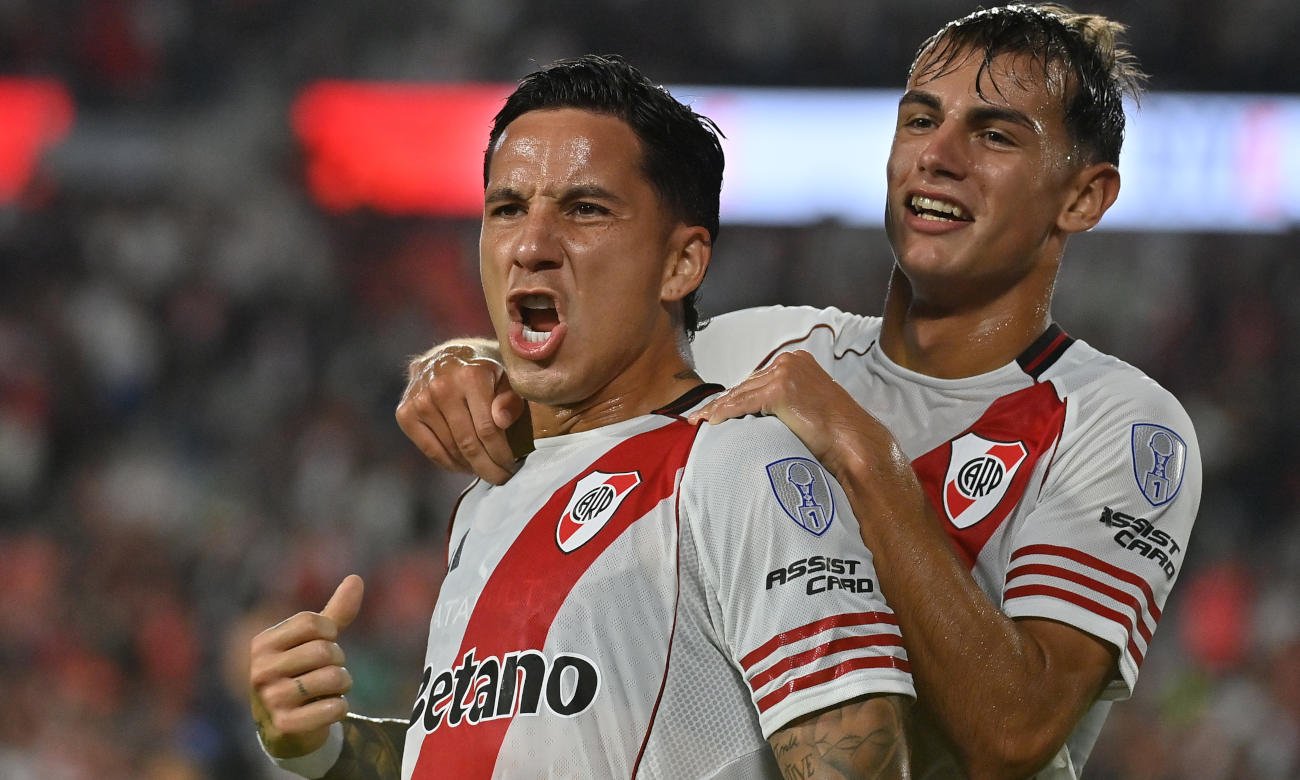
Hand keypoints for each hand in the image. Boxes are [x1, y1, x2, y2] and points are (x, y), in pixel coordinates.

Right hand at [250, 575, 364, 757]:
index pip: (311, 622)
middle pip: (323, 650)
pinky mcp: (285, 725)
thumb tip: (356, 578)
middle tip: (330, 671)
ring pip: (331, 678)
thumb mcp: (314, 642)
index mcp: (263, 643)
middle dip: (339, 660)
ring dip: (343, 684)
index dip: (330, 631)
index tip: (326, 643)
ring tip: (331, 690)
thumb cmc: (302, 673)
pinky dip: (340, 708)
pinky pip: (333, 709)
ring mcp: (270, 699)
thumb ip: (335, 613)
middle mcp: (260, 670)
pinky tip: (329, 709)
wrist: (286, 727)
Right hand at [395, 344, 527, 484]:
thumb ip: (510, 398)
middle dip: (487, 467)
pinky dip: (448, 463)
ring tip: (485, 470)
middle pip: (468, 443)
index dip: (501, 454)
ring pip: (450, 449)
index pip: (488, 429)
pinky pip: (430, 450)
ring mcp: (420, 400)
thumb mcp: (505, 377)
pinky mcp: (405, 412)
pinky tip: (463, 466)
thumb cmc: (484, 370)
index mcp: (470, 376)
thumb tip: (501, 420)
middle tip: (501, 479)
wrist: (446, 356)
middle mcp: (441, 387)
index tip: (511, 467)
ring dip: (470, 467)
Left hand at [688, 350, 901, 477]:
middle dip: (723, 402)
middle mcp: (790, 361)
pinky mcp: (779, 390)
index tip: (716, 409)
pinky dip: (723, 414)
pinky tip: (709, 423)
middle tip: (700, 416)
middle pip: (746, 384)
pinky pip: (742, 404)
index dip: (735, 395)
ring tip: (699, 421)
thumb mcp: (807, 406)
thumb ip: (785, 400)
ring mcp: (785, 373)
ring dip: (717, 409)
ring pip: (740, 393)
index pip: (757, 379)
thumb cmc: (834, 432)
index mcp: (797, 361)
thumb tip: (757, 411)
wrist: (853, 442)